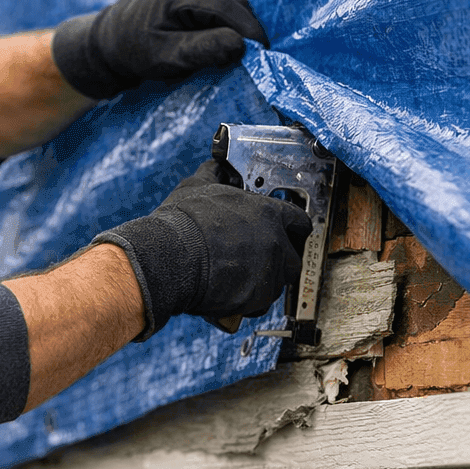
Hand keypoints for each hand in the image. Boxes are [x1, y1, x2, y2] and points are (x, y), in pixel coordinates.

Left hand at [51, 0, 269, 98]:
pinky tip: (227, 46)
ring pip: (232, 5)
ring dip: (240, 29)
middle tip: (254, 61)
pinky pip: (223, 9)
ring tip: (240, 57)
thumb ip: (202, 50)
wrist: (111, 39)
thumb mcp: (165, 56)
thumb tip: (241, 46)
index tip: (263, 56)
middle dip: (248, 31)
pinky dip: (230, 26)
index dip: (250, 30)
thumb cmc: (134, 50)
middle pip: (234, 3)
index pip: (227, 6)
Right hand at [94, 159, 311, 338]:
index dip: (292, 229)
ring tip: (240, 276)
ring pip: (279, 281)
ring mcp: (270, 273)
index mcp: (268, 213)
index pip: (300, 222)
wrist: (169, 258)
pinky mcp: (257, 299)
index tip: (285, 234)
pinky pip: (262, 304)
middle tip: (258, 259)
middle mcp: (276, 243)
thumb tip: (216, 164)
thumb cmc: (183, 222)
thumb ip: (215, 174)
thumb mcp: (198, 186)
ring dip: (264, 280)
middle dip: (280, 259)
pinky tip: (232, 292)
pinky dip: (250, 301)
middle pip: (294, 256)